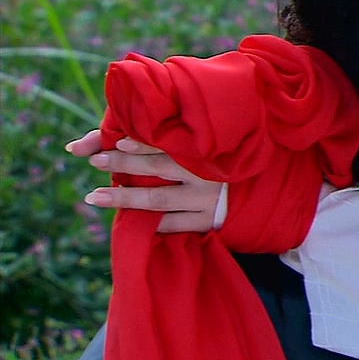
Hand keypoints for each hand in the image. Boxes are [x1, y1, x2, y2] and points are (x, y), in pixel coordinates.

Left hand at [68, 129, 224, 232]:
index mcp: (207, 151)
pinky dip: (148, 221)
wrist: (262, 194)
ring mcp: (207, 198)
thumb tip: (127, 136)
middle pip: (159, 167)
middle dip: (125, 163)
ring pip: (159, 198)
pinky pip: (171, 224)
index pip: (170, 143)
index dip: (144, 142)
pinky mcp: (208, 220)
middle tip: (96, 160)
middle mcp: (206, 173)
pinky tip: (127, 219)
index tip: (118, 141)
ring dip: (125, 197)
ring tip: (95, 196)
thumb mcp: (208, 149)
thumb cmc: (225, 165)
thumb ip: (175, 140)